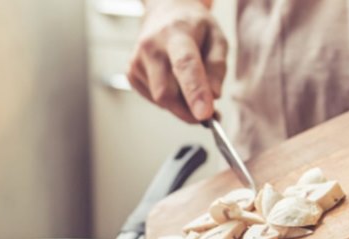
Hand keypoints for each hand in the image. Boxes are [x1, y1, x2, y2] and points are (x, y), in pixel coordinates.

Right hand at [127, 0, 226, 122]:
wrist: (165, 13)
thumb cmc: (194, 27)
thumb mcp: (217, 37)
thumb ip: (218, 66)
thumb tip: (214, 96)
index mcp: (175, 33)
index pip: (185, 64)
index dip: (195, 91)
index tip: (205, 114)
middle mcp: (151, 46)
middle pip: (167, 93)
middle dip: (188, 111)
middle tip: (209, 113)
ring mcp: (136, 61)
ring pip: (161, 101)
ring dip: (181, 104)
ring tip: (191, 87)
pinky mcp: (131, 74)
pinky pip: (154, 100)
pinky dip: (169, 99)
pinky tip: (173, 80)